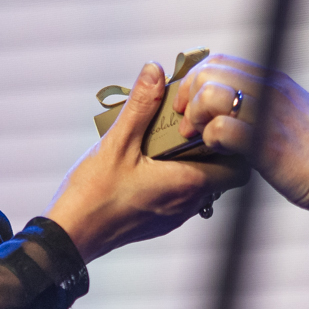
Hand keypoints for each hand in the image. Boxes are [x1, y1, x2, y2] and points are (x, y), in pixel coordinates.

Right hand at [42, 62, 219, 259]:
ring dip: (190, 162)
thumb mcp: (117, 143)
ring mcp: (174, 217)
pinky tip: (148, 163)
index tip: (210, 124)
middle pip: (220, 174)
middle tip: (186, 126)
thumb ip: (141, 106)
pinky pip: (180, 196)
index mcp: (186, 183)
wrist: (70, 236)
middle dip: (208, 148)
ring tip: (164, 141)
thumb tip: (155, 72)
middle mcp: (187, 204)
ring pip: (200, 186)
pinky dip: (175, 177)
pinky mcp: (158, 223)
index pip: (238, 168)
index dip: (231, 144)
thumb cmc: (94, 195)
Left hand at [170, 53, 308, 214]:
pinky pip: (221, 129)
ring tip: (201, 137)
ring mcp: (268, 116)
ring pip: (210, 94)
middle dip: (189, 97)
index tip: (190, 105)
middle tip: (189, 124)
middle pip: (208, 72)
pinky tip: (219, 151)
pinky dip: (210, 140)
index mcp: (274, 80)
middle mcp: (270, 90)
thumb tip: (228, 105)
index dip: (194, 80)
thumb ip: (261, 104)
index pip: (219, 61)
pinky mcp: (266, 145)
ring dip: (197, 117)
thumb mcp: (290, 115)